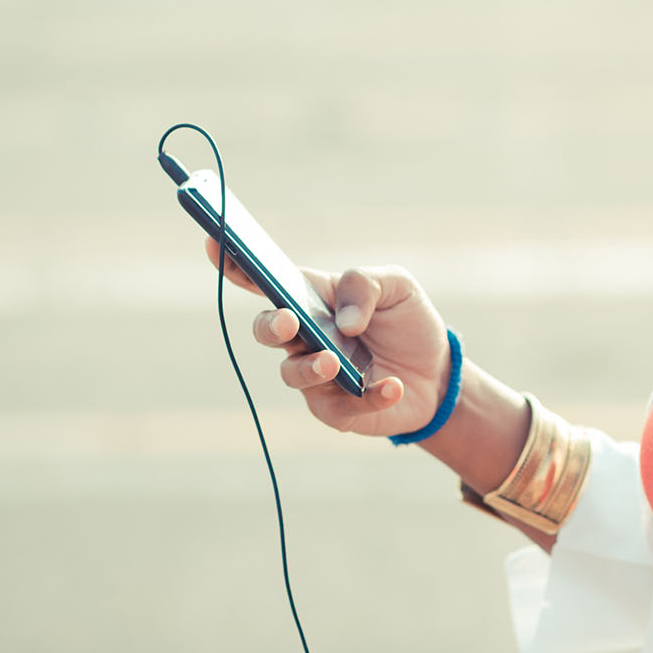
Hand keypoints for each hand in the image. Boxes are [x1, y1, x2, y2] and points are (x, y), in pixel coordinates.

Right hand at [205, 239, 450, 438]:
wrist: (436, 372)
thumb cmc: (407, 321)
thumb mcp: (398, 286)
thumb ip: (365, 286)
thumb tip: (343, 321)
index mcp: (311, 298)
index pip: (264, 280)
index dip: (235, 263)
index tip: (216, 242)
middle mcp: (303, 336)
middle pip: (265, 330)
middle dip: (271, 326)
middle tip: (290, 322)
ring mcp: (314, 375)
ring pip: (291, 374)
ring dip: (311, 367)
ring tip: (336, 363)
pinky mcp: (334, 410)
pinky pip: (337, 408)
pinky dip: (366, 397)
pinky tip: (391, 387)